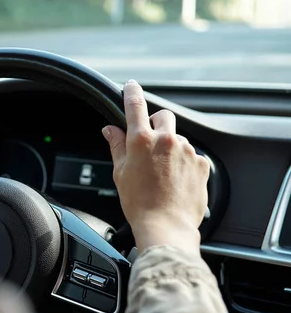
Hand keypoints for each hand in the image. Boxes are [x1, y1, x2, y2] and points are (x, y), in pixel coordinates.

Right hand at [102, 80, 209, 254]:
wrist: (165, 226)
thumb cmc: (139, 203)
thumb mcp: (120, 172)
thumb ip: (117, 146)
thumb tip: (110, 130)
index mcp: (141, 140)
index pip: (135, 105)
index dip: (131, 92)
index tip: (131, 85)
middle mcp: (166, 140)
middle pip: (163, 116)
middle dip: (156, 124)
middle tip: (149, 143)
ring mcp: (187, 150)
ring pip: (178, 138)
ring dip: (170, 147)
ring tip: (162, 173)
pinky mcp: (202, 163)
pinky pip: (192, 155)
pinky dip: (184, 163)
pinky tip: (175, 180)